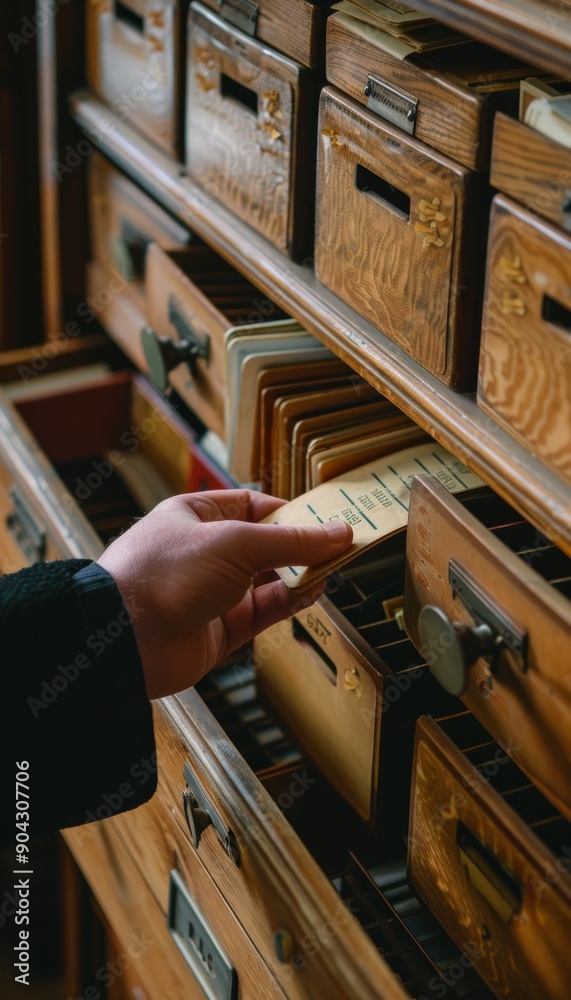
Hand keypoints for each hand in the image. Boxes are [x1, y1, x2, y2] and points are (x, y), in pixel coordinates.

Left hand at [97, 490, 352, 698]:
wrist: (125, 640)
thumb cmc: (159, 576)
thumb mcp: (234, 543)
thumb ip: (291, 541)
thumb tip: (336, 532)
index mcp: (196, 516)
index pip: (254, 505)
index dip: (291, 512)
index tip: (326, 519)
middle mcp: (205, 552)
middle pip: (267, 544)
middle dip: (302, 546)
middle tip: (340, 545)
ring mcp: (214, 591)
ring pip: (271, 579)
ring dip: (302, 575)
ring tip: (332, 569)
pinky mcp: (223, 627)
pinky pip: (266, 609)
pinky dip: (292, 601)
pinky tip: (312, 592)